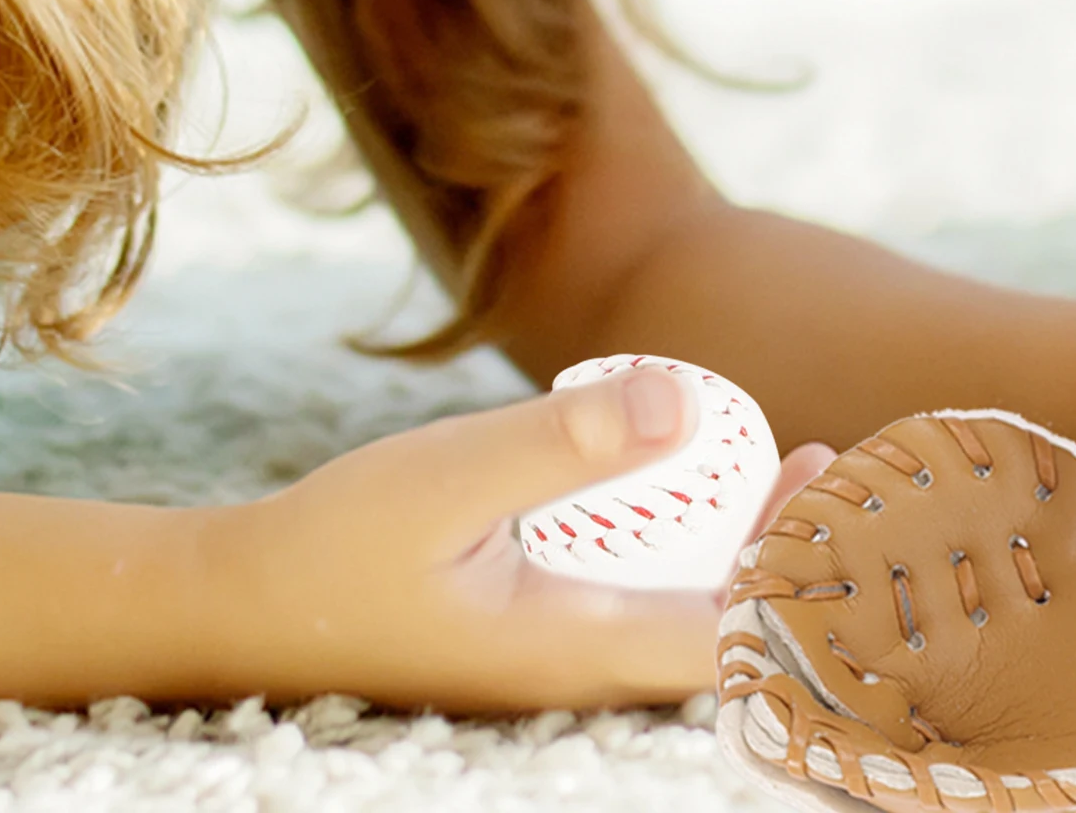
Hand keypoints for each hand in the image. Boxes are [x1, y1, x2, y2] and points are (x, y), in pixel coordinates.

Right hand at [226, 366, 835, 714]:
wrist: (241, 609)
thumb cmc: (337, 546)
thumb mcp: (446, 478)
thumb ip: (557, 443)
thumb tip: (682, 402)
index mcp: (577, 654)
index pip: (737, 634)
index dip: (802, 563)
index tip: (833, 478)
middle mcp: (580, 673)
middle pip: (728, 632)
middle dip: (788, 555)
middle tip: (828, 462)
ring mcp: (554, 663)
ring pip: (687, 616)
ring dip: (742, 549)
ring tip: (783, 469)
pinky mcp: (530, 636)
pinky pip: (638, 599)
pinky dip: (683, 547)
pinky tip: (676, 488)